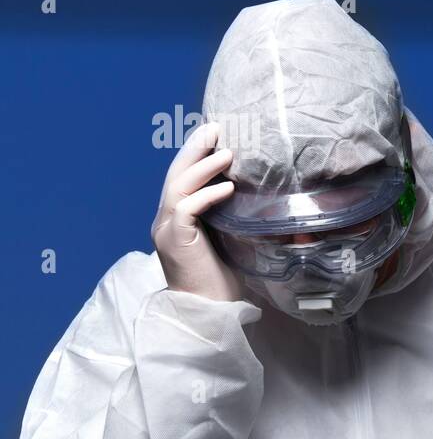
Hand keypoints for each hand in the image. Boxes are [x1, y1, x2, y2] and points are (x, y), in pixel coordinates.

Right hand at [151, 122, 242, 302]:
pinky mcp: (175, 242)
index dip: (195, 155)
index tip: (215, 134)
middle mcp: (166, 221)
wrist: (209, 311)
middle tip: (215, 126)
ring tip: (227, 152)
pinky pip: (186, 210)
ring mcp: (167, 231)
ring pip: (178, 187)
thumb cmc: (223, 279)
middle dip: (194, 149)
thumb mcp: (230, 238)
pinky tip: (227, 188)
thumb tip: (261, 192)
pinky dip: (206, 195)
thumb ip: (232, 215)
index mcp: (176, 220)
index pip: (182, 179)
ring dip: (203, 167)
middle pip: (175, 175)